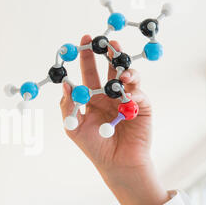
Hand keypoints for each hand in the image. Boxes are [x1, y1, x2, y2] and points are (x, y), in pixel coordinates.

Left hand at [60, 35, 168, 204]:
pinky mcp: (141, 106)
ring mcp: (126, 98)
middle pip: (110, 68)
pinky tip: (128, 93)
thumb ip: (68, 105)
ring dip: (124, 69)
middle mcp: (109, 94)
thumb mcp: (73, 127)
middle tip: (107, 41)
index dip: (87, 57)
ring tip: (121, 72)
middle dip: (109, 53)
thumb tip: (64, 84)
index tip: (84, 40)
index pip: (89, 72)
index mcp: (92, 97)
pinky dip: (133, 92)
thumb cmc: (94, 146)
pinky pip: (138, 94)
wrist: (117, 164)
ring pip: (127, 76)